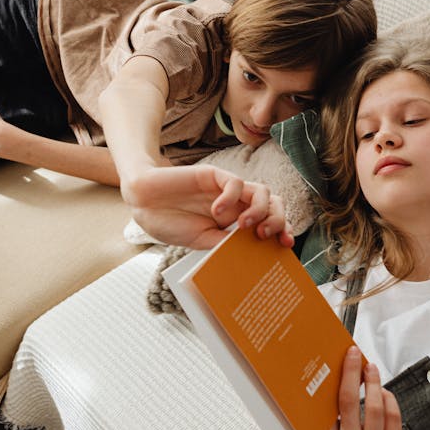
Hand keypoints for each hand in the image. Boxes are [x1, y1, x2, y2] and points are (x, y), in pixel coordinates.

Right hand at [123, 162, 293, 249]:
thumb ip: (225, 244)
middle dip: (278, 220)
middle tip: (264, 235)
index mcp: (237, 222)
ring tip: (243, 225)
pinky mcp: (214, 175)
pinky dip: (231, 197)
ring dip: (259, 209)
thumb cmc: (171, 223)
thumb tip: (251, 254)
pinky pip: (235, 182)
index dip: (282, 231)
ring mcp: (227, 189)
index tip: (285, 245)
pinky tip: (217, 211)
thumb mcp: (201, 241)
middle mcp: (238, 204)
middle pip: (274, 205)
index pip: (271, 222)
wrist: (144, 204)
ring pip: (262, 191)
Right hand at [317, 346, 404, 429]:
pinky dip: (388, 398)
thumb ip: (325, 423)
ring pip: (375, 407)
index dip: (332, 382)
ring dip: (373, 382)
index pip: (327, 409)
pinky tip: (383, 391)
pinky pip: (393, 417)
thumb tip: (324, 383)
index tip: (334, 362)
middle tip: (354, 354)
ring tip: (370, 368)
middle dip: (352, 373)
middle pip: (350, 402)